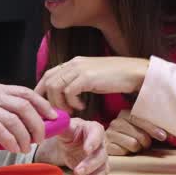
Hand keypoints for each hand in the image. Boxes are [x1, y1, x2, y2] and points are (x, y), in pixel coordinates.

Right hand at [0, 83, 55, 155]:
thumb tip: (13, 119)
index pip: (26, 92)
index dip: (42, 104)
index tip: (53, 115)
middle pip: (26, 107)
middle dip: (38, 123)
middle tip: (41, 137)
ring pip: (16, 120)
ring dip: (25, 136)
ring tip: (26, 147)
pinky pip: (1, 131)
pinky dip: (11, 141)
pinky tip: (13, 148)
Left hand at [35, 57, 149, 111]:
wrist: (133, 73)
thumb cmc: (115, 77)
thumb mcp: (91, 77)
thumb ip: (77, 81)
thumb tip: (65, 94)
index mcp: (73, 62)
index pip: (48, 74)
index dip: (42, 89)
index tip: (43, 104)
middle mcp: (73, 63)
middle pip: (48, 81)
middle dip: (49, 100)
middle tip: (59, 112)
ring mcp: (80, 69)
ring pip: (55, 87)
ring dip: (60, 103)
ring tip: (71, 110)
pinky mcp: (87, 77)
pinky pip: (69, 92)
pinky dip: (72, 102)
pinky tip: (82, 107)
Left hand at [37, 118, 109, 174]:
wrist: (72, 142)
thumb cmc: (70, 132)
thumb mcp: (65, 127)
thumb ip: (61, 125)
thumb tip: (53, 124)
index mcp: (93, 130)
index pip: (98, 133)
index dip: (94, 142)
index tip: (86, 150)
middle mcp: (101, 145)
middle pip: (101, 155)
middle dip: (90, 165)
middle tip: (77, 172)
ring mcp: (101, 159)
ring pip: (103, 170)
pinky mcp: (98, 171)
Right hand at [105, 110, 167, 155]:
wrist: (112, 145)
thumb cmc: (133, 136)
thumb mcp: (144, 129)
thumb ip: (156, 128)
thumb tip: (172, 133)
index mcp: (126, 114)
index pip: (140, 119)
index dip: (153, 128)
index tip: (163, 136)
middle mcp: (116, 122)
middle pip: (140, 135)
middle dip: (146, 142)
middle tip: (145, 144)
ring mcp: (109, 134)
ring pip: (133, 144)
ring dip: (137, 148)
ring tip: (135, 146)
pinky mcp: (106, 146)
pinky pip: (123, 152)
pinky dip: (127, 153)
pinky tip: (125, 150)